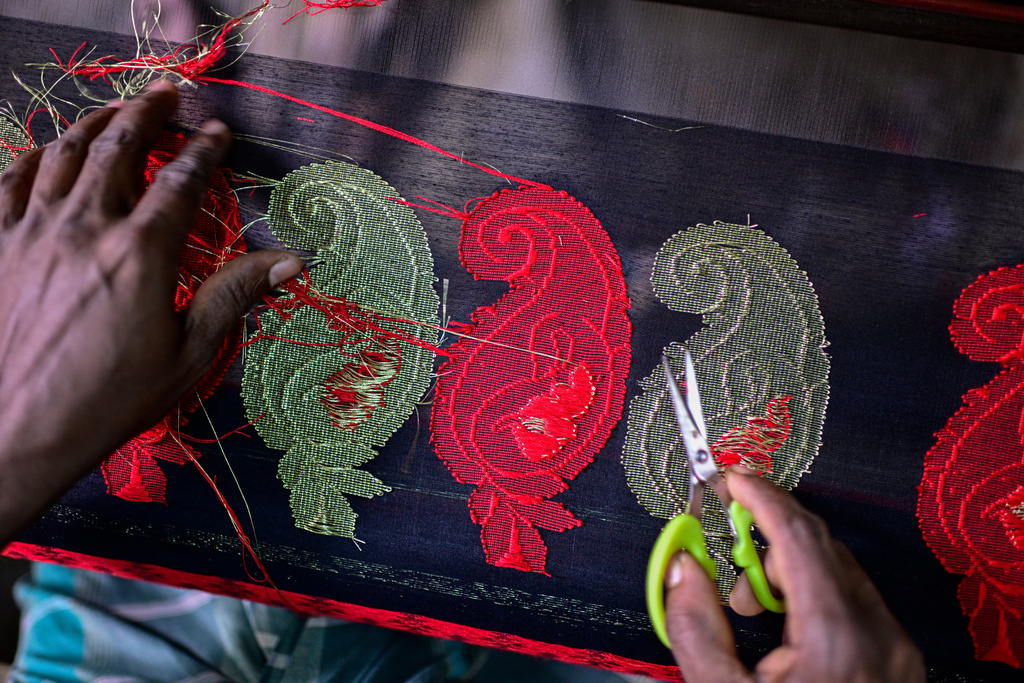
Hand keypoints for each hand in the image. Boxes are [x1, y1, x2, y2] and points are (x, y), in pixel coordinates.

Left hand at [0, 80, 302, 542]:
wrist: (17, 430)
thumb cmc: (110, 400)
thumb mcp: (189, 353)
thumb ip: (235, 295)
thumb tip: (292, 262)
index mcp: (139, 254)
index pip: (180, 181)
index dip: (203, 150)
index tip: (218, 132)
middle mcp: (84, 228)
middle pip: (117, 147)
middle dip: (147, 113)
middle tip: (168, 95)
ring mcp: (32, 232)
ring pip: (62, 153)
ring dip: (94, 122)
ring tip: (115, 109)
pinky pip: (10, 181)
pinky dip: (33, 156)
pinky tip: (47, 151)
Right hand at [664, 469, 924, 682]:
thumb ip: (695, 626)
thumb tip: (681, 566)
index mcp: (835, 633)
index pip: (797, 534)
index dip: (759, 495)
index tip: (728, 476)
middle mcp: (877, 632)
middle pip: (821, 546)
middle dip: (766, 535)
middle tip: (722, 544)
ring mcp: (895, 649)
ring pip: (839, 573)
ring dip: (788, 569)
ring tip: (748, 608)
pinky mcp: (898, 663)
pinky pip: (853, 603)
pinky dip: (813, 597)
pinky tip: (783, 632)